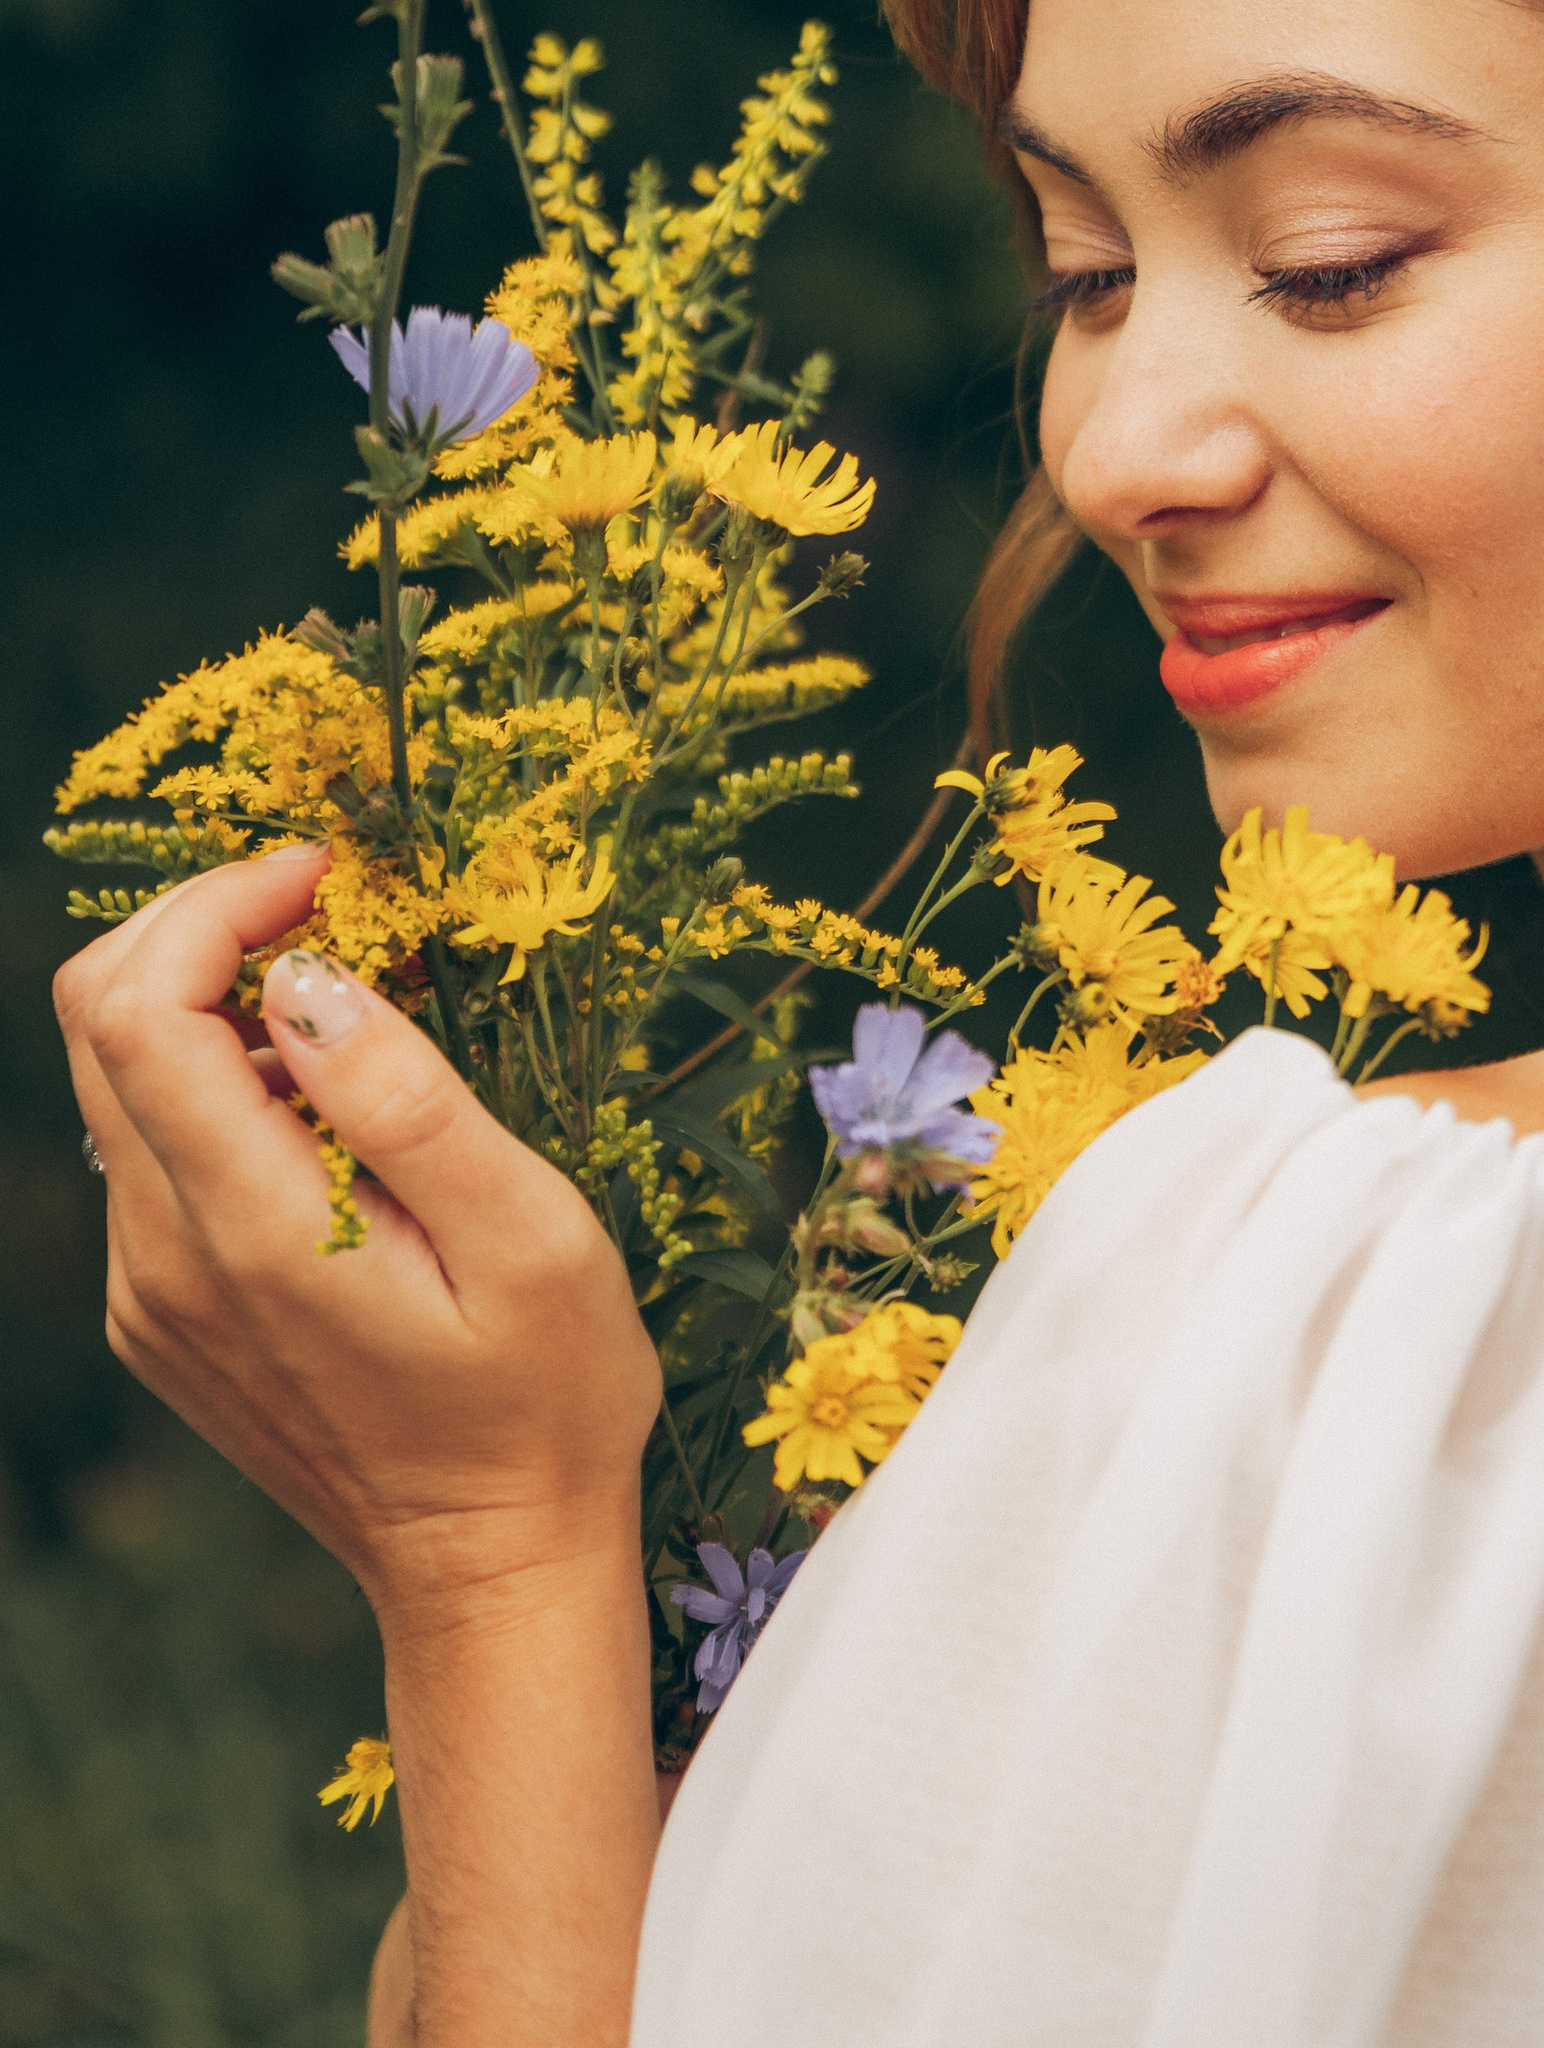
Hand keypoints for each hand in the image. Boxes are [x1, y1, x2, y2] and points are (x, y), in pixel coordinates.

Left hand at [56, 847, 659, 1619]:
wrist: (492, 1568)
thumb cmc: (545, 1398)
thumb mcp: (529, 1236)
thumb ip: (409, 1101)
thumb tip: (307, 982)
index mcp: (253, 1230)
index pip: (140, 1011)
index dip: (216, 905)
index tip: (329, 875)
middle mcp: (163, 1261)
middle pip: (98, 1025)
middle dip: (199, 925)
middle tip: (331, 907)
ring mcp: (149, 1295)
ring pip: (118, 1084)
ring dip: (211, 998)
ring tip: (351, 995)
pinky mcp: (161, 1315)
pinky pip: (149, 1154)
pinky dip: (216, 1081)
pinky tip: (327, 1099)